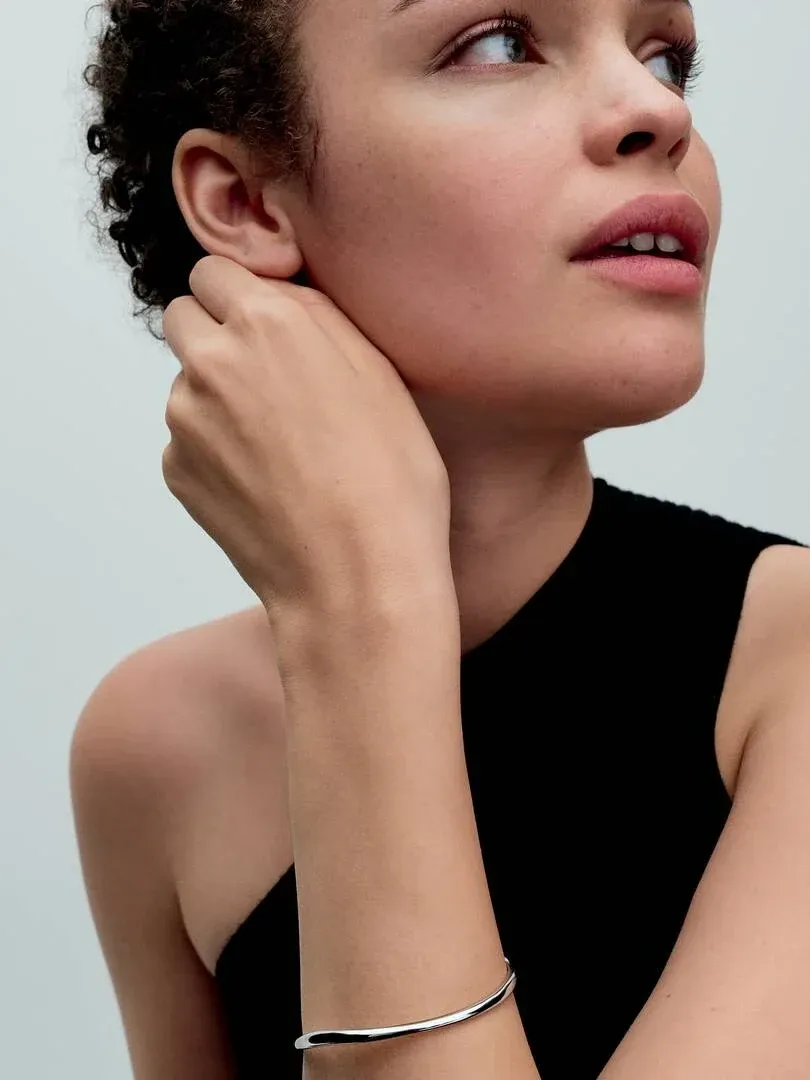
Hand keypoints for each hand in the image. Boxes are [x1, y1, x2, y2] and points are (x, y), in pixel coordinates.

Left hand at [161, 256, 452, 620]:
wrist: (356, 578)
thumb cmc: (390, 480)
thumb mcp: (381, 372)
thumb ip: (318, 316)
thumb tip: (277, 296)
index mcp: (266, 323)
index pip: (212, 271)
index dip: (240, 294)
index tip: (266, 322)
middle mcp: (211, 361)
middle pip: (184, 319)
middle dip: (216, 334)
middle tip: (269, 378)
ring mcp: (184, 420)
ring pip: (187, 383)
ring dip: (218, 396)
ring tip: (281, 446)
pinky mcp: (176, 470)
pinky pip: (187, 440)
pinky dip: (215, 450)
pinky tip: (266, 481)